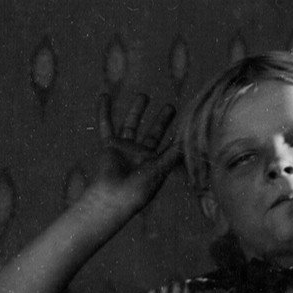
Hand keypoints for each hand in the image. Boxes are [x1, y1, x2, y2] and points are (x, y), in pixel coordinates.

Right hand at [88, 93, 178, 211]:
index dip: (178, 137)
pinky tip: (104, 96)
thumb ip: (171, 157)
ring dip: (137, 110)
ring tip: (144, 95)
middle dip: (162, 120)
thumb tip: (185, 143)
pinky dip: (104, 111)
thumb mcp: (159, 172)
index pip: (169, 147)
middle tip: (171, 107)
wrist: (114, 197)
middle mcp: (141, 155)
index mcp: (155, 163)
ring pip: (131, 125)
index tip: (188, 124)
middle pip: (153, 133)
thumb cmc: (138, 190)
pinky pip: (106, 125)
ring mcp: (125, 148)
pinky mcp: (110, 145)